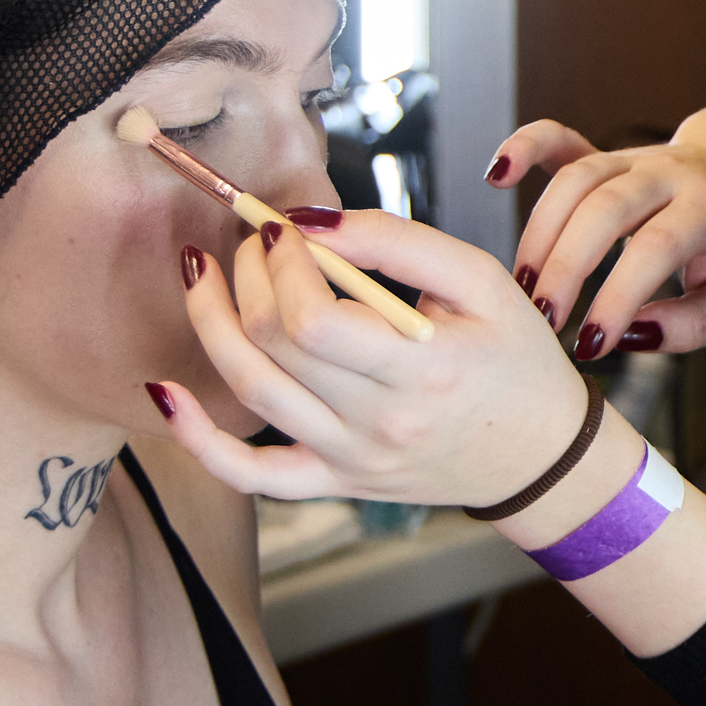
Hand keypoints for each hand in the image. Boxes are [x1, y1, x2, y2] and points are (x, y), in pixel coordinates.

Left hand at [150, 210, 591, 509]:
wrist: (541, 456)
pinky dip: (197, 438)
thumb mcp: (482, 280)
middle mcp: (381, 424)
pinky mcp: (336, 483)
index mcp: (424, 369)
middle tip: (252, 241)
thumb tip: (312, 222)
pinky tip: (163, 392)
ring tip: (202, 276)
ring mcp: (352, 461)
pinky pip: (249, 475)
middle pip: (273, 348)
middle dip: (246, 278)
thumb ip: (398, 242)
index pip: (315, 322)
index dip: (281, 266)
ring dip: (210, 325)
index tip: (282, 229)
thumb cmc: (517, 359)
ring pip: (251, 394)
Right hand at [488, 114, 705, 358]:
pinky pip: (558, 138)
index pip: (656, 247)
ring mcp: (631, 159)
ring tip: (524, 287)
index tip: (591, 345)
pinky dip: (523, 146)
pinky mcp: (602, 153)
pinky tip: (495, 176)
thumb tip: (628, 336)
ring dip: (540, 233)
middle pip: (605, 208)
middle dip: (567, 267)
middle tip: (544, 319)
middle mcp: (667, 175)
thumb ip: (691, 325)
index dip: (618, 296)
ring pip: (575, 180)